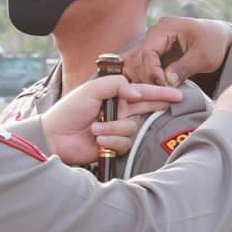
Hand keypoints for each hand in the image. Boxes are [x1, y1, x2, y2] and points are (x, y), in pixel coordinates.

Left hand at [40, 75, 182, 165]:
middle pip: (146, 109)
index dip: (160, 92)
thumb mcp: (91, 89)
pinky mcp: (114, 146)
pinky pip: (124, 144)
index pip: (142, 92)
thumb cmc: (69, 111)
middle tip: (171, 104)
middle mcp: (119, 112)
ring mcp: (117, 129)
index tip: (177, 93)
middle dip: (157, 106)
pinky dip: (111, 141)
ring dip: (114, 129)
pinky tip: (98, 141)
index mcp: (115, 96)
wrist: (54, 137)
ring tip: (95, 129)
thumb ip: (116, 85)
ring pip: (131, 129)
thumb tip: (137, 93)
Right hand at [125, 16, 231, 86]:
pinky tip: (153, 89)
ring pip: (136, 63)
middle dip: (148, 77)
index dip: (152, 71)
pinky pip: (142, 66)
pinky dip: (145, 78)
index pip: (148, 51)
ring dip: (143, 79)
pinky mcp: (155, 53)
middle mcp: (155, 33)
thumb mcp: (204, 56)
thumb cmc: (214, 43)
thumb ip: (184, 68)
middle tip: (161, 93)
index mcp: (166, 27)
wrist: (220, 39)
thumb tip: (167, 82)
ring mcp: (154, 43)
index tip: (162, 86)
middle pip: (139, 58)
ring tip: (157, 92)